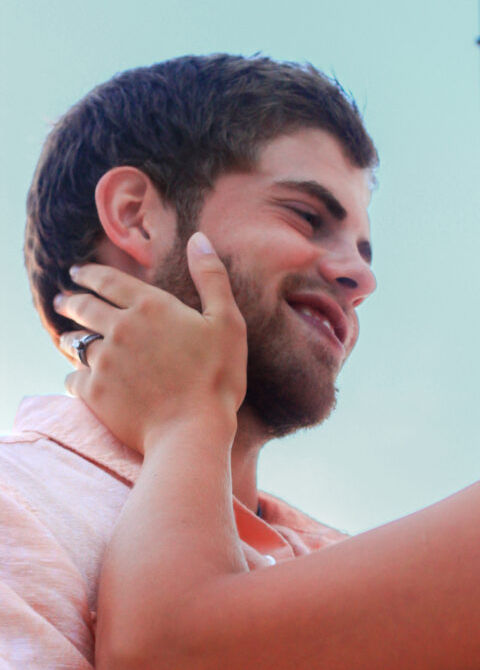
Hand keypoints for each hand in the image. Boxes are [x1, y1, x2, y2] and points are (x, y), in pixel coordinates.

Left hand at [56, 232, 246, 453]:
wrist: (192, 431)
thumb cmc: (217, 378)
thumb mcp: (227, 322)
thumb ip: (212, 278)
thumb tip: (199, 238)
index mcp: (151, 307)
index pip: (109, 281)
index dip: (90, 274)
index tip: (77, 273)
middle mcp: (121, 328)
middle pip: (84, 308)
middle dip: (71, 301)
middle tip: (62, 300)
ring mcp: (104, 360)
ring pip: (77, 343)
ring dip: (71, 339)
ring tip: (68, 340)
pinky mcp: (95, 392)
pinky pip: (74, 379)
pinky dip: (74, 378)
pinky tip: (77, 380)